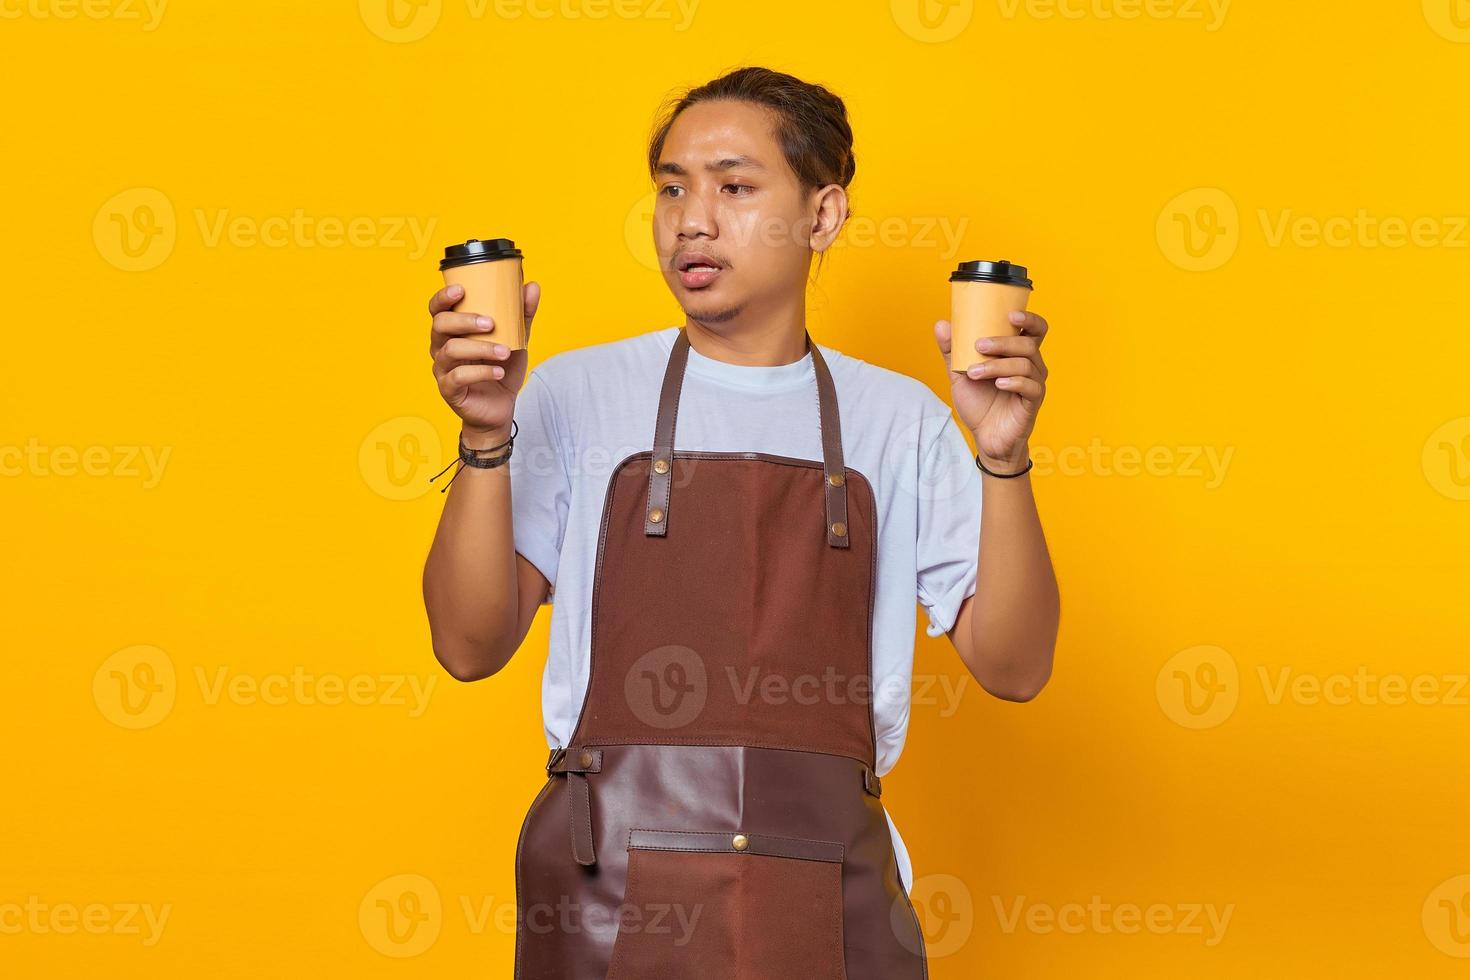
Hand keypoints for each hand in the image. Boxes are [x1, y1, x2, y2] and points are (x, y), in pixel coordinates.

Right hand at [429, 280, 539, 438]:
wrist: (501, 407)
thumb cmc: (502, 368)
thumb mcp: (516, 339)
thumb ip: (522, 314)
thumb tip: (532, 286)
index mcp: (453, 331)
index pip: (437, 309)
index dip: (443, 297)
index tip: (461, 290)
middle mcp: (442, 347)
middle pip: (439, 325)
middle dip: (464, 321)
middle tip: (490, 323)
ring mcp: (442, 369)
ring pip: (451, 351)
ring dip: (480, 348)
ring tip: (505, 351)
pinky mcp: (449, 390)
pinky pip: (458, 377)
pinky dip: (481, 372)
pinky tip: (498, 372)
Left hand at [934, 310, 1049, 468]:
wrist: (986, 438)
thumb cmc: (979, 404)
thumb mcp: (960, 375)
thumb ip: (952, 351)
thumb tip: (942, 324)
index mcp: (1017, 355)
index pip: (1034, 330)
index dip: (1029, 318)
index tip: (1010, 314)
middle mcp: (1031, 366)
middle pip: (1028, 343)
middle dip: (1003, 342)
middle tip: (978, 346)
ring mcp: (1034, 384)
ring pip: (1025, 364)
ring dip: (997, 365)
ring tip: (974, 373)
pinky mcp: (1033, 402)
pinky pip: (1030, 386)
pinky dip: (1013, 381)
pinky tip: (998, 384)